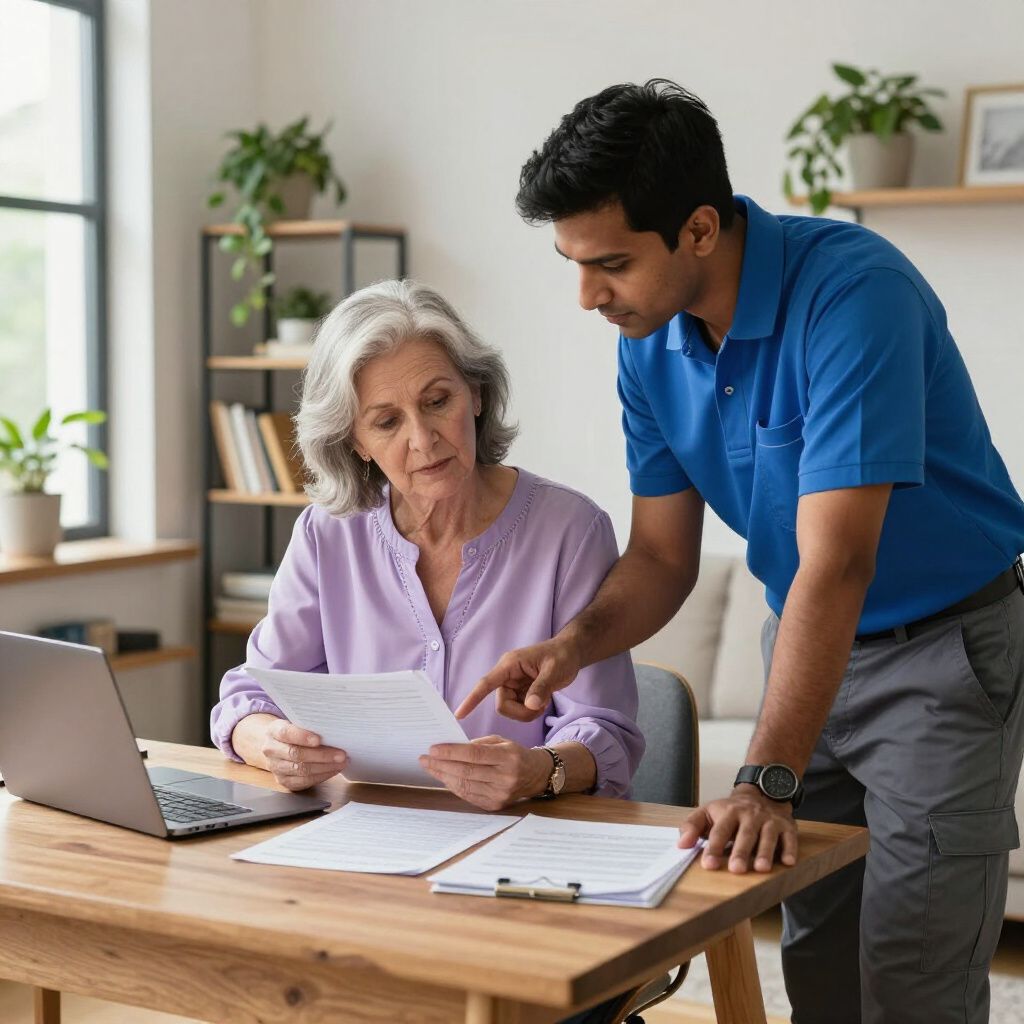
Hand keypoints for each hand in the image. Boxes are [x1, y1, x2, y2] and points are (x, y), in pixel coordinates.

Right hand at [259, 719, 347, 791]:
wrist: (277, 745)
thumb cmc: (294, 731)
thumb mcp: (296, 722)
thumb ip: (309, 725)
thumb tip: (334, 729)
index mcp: (273, 731)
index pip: (286, 733)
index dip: (302, 737)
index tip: (319, 739)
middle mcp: (271, 750)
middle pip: (296, 754)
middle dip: (322, 755)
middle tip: (341, 754)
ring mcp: (275, 768)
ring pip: (301, 770)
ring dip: (325, 767)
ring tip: (342, 763)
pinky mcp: (283, 781)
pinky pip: (303, 782)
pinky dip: (321, 776)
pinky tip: (333, 770)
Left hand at [419, 736, 552, 809]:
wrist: (536, 775)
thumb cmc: (515, 754)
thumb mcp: (501, 741)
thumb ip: (477, 744)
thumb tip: (449, 748)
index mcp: (508, 757)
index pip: (474, 754)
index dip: (451, 752)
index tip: (433, 749)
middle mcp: (505, 777)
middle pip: (466, 771)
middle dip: (441, 765)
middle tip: (425, 759)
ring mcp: (500, 794)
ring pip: (465, 785)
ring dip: (443, 776)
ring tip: (430, 767)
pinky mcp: (495, 805)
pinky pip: (468, 795)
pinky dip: (453, 786)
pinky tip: (444, 777)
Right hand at [454, 637, 581, 721]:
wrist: (570, 653)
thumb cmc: (561, 655)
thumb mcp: (554, 670)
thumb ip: (542, 687)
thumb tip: (531, 705)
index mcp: (509, 665)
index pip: (486, 684)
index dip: (472, 699)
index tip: (459, 714)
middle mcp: (507, 676)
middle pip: (502, 705)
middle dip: (521, 712)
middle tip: (540, 707)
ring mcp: (513, 685)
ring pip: (510, 710)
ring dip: (527, 713)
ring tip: (543, 702)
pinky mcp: (520, 693)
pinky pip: (519, 710)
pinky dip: (531, 711)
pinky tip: (542, 702)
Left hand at [678, 785, 798, 873]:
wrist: (762, 792)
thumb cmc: (731, 811)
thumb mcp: (708, 813)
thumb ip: (692, 827)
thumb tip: (681, 845)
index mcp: (728, 812)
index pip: (720, 831)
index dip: (714, 847)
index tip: (708, 864)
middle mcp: (750, 815)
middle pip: (745, 834)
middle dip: (741, 852)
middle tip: (736, 869)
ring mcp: (769, 821)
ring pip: (768, 836)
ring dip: (765, 852)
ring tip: (761, 868)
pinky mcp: (787, 827)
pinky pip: (790, 838)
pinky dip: (790, 849)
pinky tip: (788, 862)